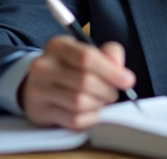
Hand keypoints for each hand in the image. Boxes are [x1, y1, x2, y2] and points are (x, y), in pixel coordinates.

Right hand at [19, 36, 135, 129]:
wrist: (39, 85)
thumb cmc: (70, 67)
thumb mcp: (87, 52)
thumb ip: (109, 54)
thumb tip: (121, 71)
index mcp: (58, 46)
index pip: (87, 58)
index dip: (111, 71)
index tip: (128, 81)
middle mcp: (44, 66)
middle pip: (85, 82)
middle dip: (106, 90)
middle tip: (112, 93)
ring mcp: (38, 90)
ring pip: (79, 103)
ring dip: (98, 104)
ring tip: (100, 101)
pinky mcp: (40, 111)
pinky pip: (73, 120)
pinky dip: (89, 118)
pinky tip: (90, 111)